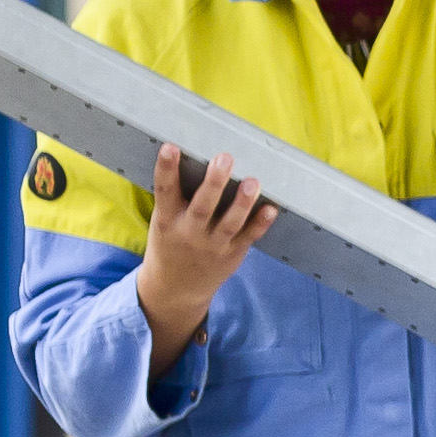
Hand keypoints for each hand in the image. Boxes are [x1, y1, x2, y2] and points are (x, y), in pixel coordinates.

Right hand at [129, 148, 274, 364]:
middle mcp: (189, 233)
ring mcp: (212, 245)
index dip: (166, 169)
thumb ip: (179, 198)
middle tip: (224, 158)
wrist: (176, 288)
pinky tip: (271, 208)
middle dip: (213, 182)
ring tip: (253, 181)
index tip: (171, 148)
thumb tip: (203, 160)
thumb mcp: (164, 222)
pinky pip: (248, 237)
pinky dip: (260, 224)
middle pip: (202, 207)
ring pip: (229, 223)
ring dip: (242, 202)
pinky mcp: (232, 254)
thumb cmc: (171, 243)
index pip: (165, 191)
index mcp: (167, 220)